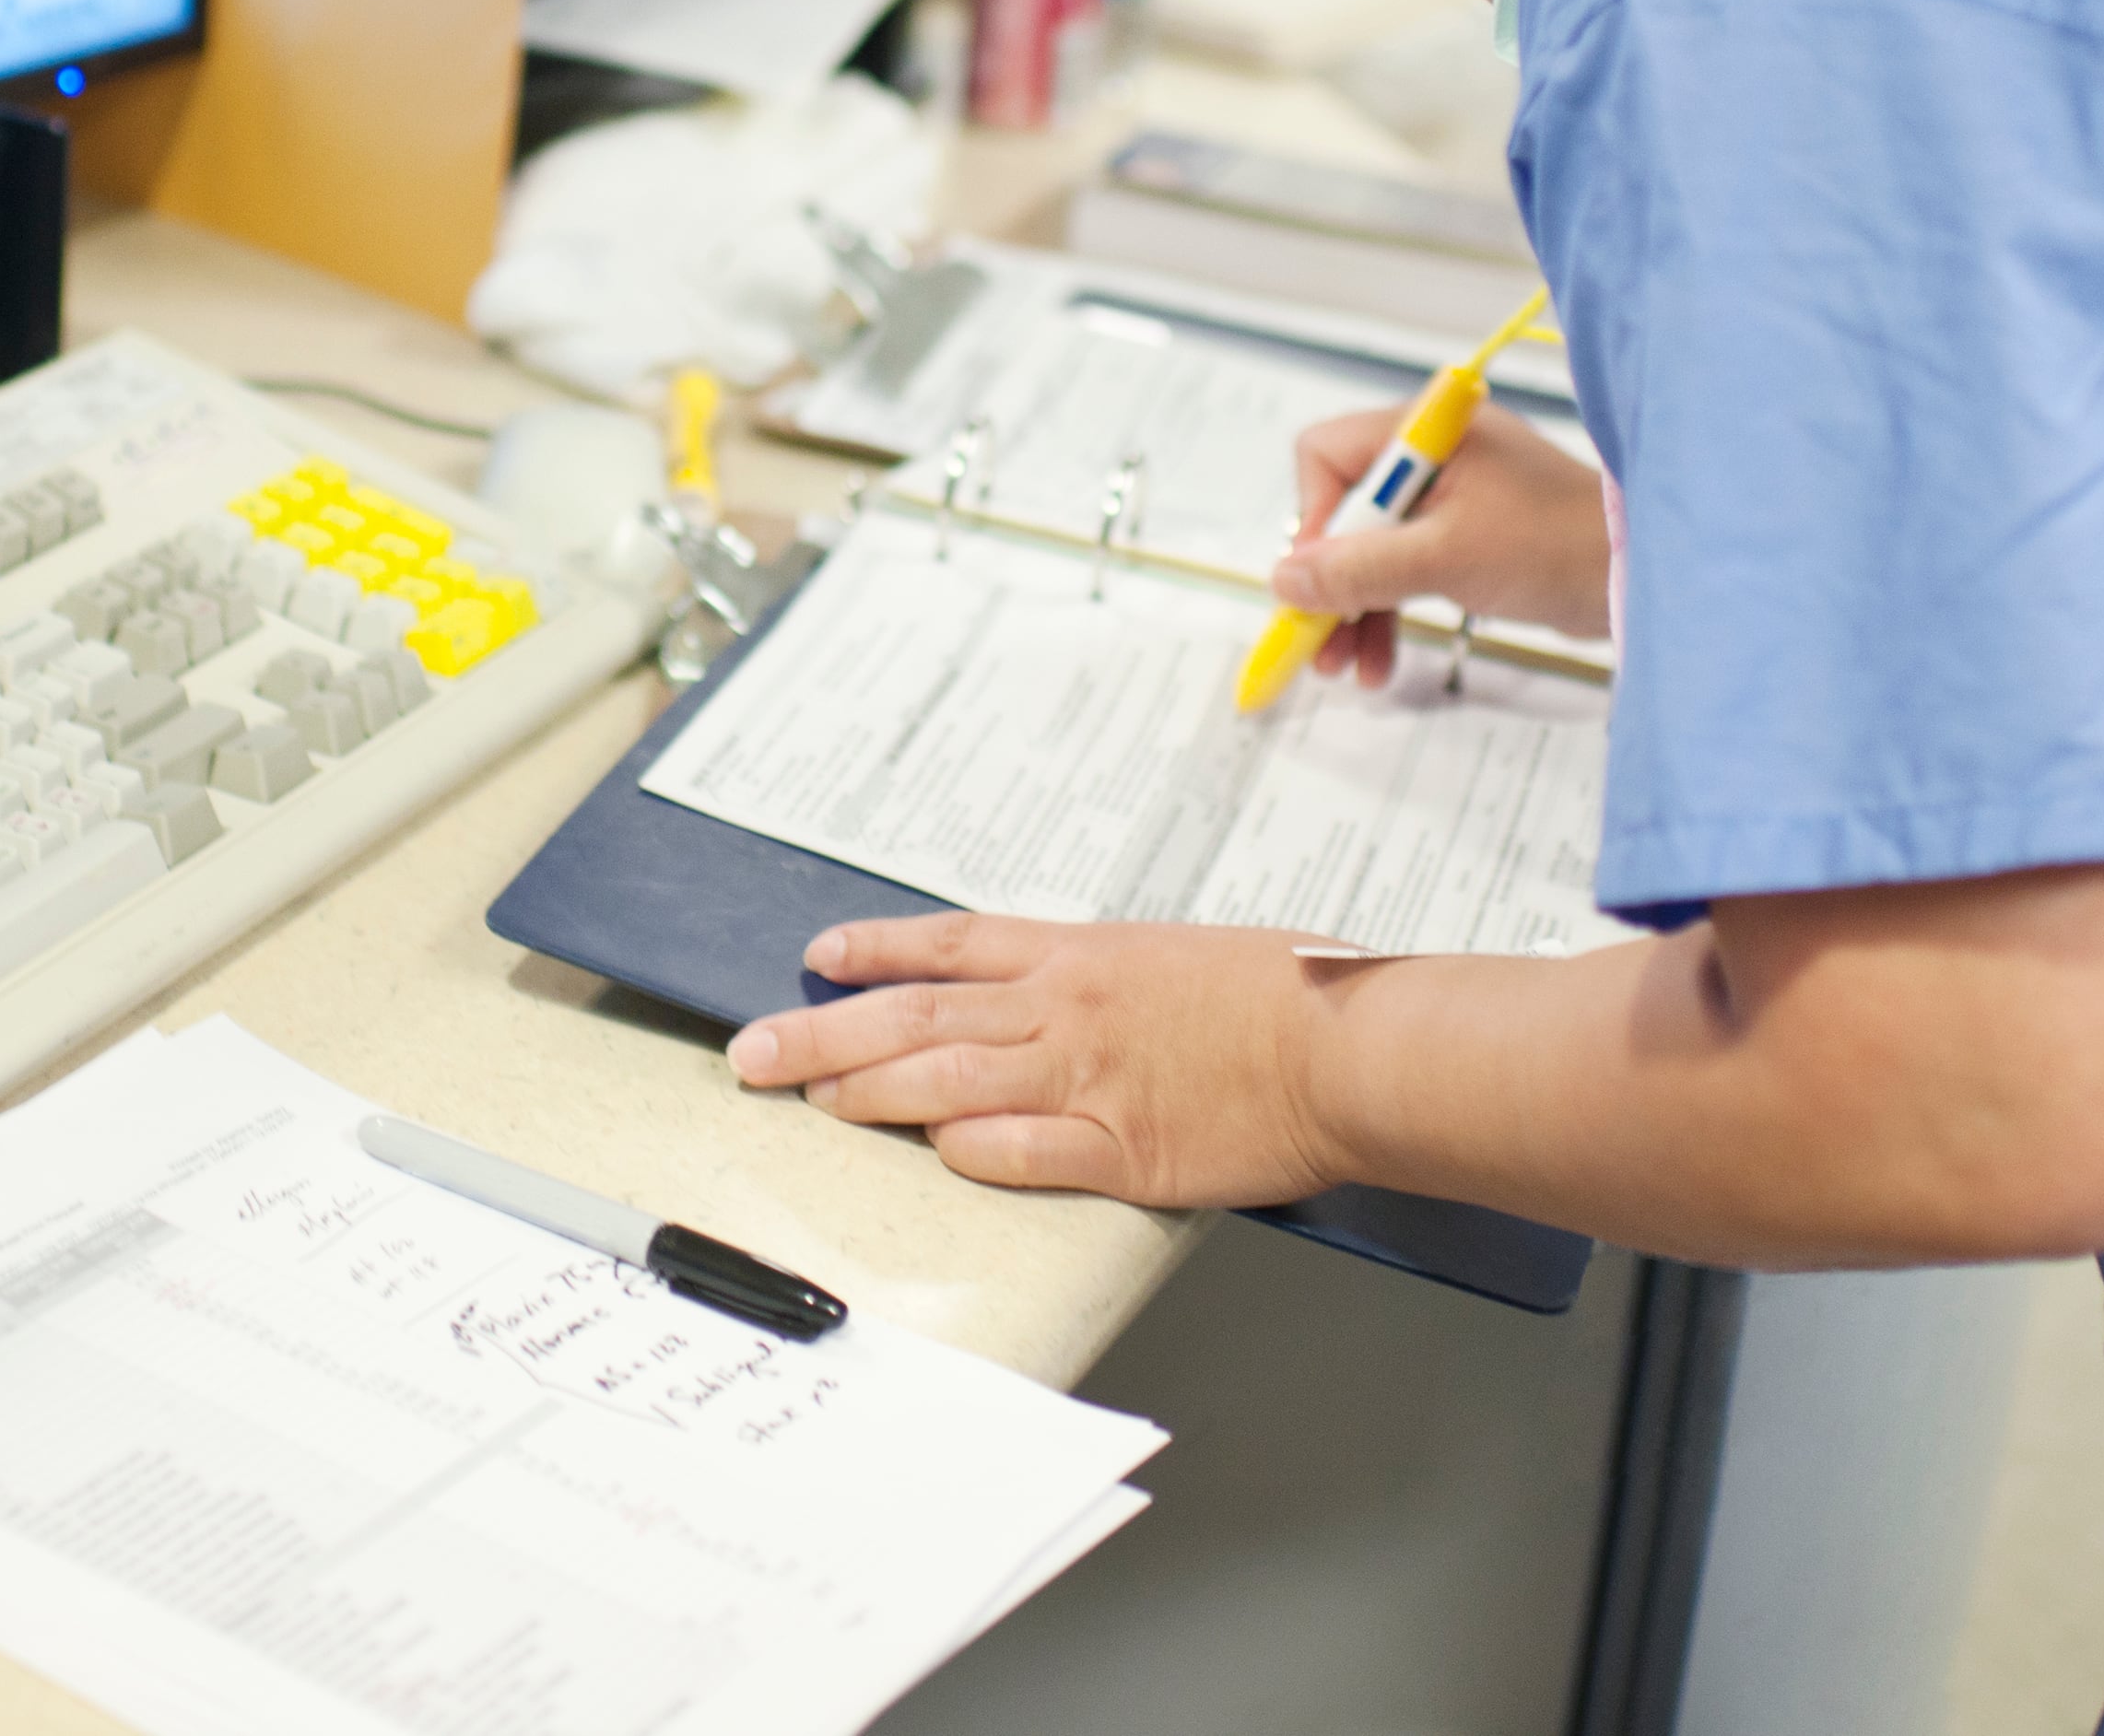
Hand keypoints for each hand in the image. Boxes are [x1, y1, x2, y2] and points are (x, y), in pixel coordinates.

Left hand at [727, 913, 1352, 1209]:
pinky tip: (927, 1156)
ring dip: (868, 1091)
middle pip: (917, 1016)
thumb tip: (1055, 998)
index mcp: (1080, 955)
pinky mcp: (1120, 1149)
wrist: (1349, 1042)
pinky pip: (1020, 1151)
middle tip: (754, 1049)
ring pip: (946, 1081)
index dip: (876, 952)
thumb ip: (1106, 981)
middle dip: (824, 1032)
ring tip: (809, 1100)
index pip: (950, 946)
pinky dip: (967, 1152)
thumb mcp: (1179, 957)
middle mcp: (1065, 1009)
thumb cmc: (1288, 992)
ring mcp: (1087, 1079)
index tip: (817, 958)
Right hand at [1274, 399, 1611, 679]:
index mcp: (1425, 431)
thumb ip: (1362, 568)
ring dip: (1351, 607)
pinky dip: (1386, 610)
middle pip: (1342, 511)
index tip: (1320, 581)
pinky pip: (1402, 569)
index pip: (1327, 456)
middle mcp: (1430, 456)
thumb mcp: (1447, 557)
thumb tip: (1285, 581)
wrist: (1635, 574)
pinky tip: (1377, 660)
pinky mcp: (1464, 536)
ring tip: (1342, 667)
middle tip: (1315, 640)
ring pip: (1368, 549)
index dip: (1315, 521)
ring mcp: (1448, 497)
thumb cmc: (1555, 545)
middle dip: (1328, 581)